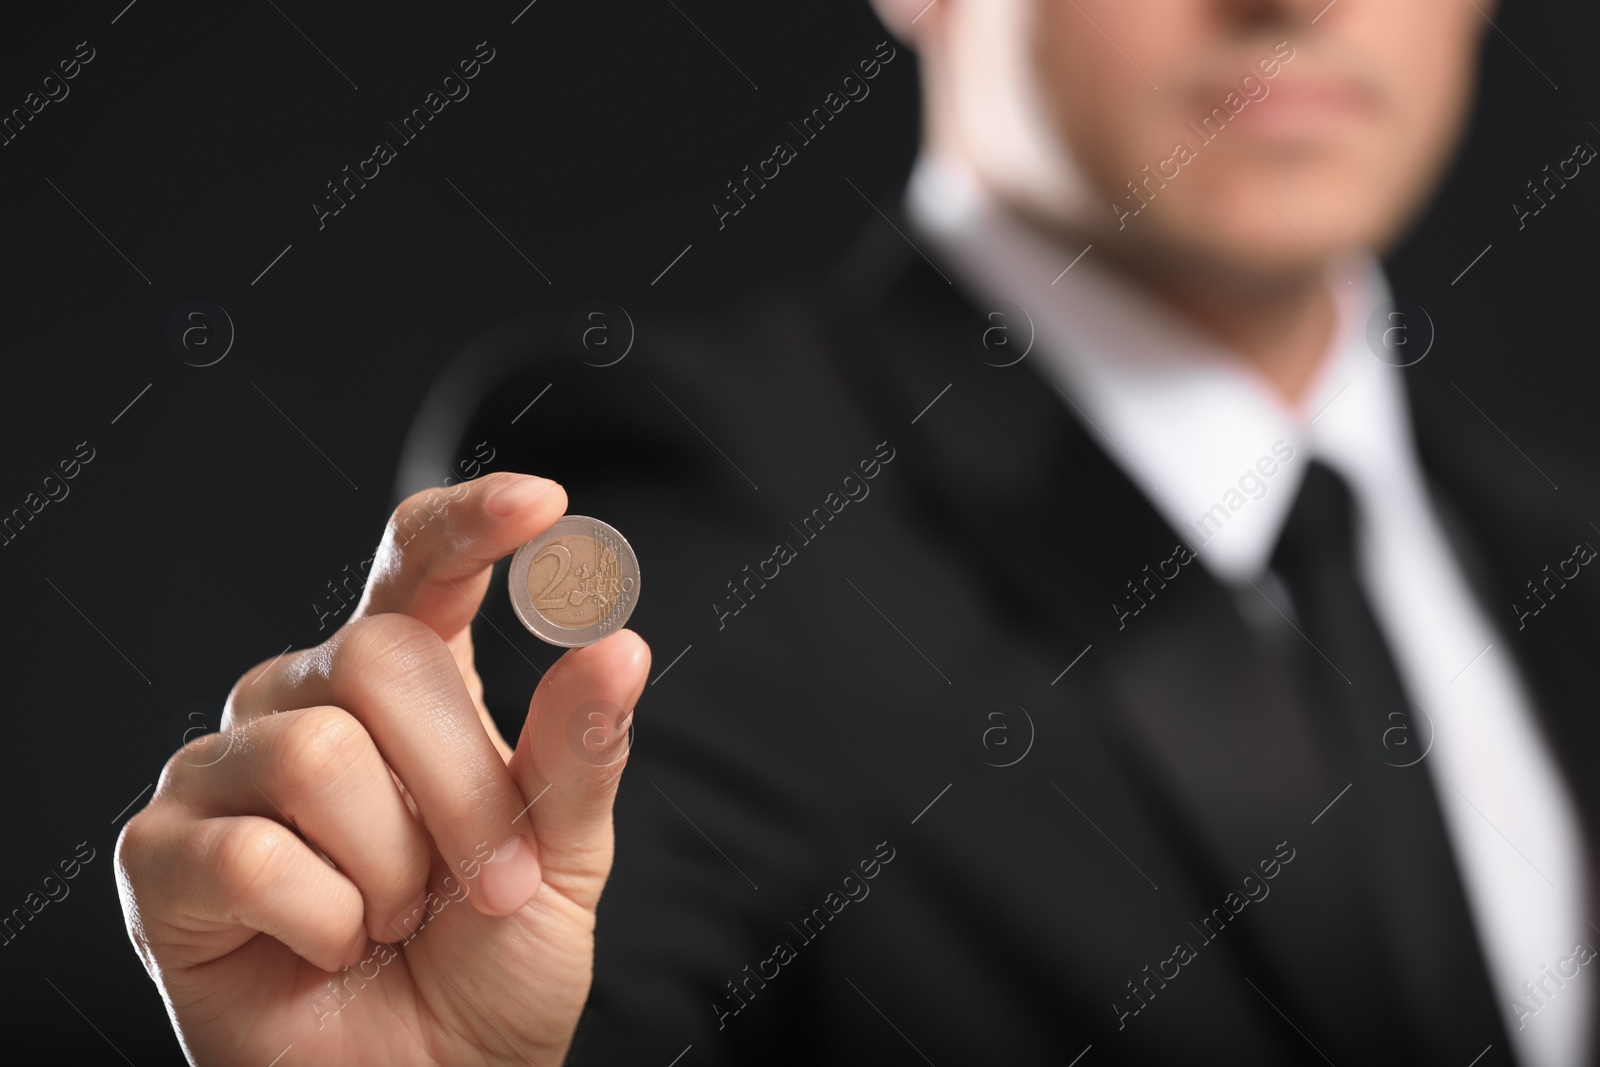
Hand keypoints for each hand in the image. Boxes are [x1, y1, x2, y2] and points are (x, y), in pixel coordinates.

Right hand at [115, 472, 649, 1065]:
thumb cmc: (491, 960)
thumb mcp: (563, 853)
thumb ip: (577, 748)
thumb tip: (616, 640)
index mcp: (402, 684)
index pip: (418, 566)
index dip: (470, 524)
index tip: (543, 505)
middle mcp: (302, 701)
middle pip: (381, 660)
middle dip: (463, 789)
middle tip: (490, 885)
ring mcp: (223, 773)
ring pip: (317, 754)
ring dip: (393, 868)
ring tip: (393, 921)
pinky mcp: (161, 857)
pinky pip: (254, 855)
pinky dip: (323, 923)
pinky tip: (326, 948)